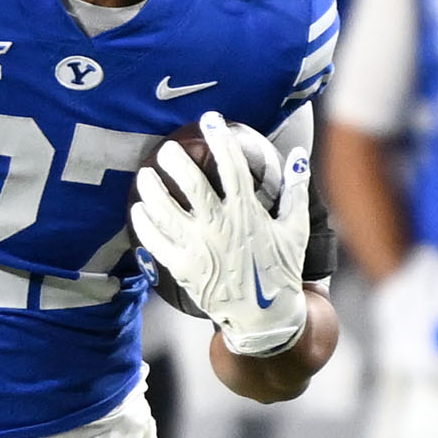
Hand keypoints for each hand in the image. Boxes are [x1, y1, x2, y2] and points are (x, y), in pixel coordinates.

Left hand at [130, 114, 309, 357]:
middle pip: (191, 184)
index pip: (232, 167)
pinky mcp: (182, 268)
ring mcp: (198, 249)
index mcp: (248, 214)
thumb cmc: (280, 270)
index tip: (211, 120)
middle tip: (167, 149)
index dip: (221, 139)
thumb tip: (299, 157)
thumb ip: (295, 192)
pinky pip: (156, 241)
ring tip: (145, 175)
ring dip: (152, 189)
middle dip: (176, 161)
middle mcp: (220, 228)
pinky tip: (138, 209)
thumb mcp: (295, 230)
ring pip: (166, 210)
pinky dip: (145, 223)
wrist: (263, 317)